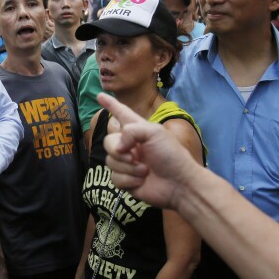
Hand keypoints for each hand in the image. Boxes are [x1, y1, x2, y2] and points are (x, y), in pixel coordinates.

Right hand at [98, 93, 196, 210]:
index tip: (100, 95)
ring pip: (110, 161)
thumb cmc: (171, 155)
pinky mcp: (126, 180)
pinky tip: (141, 181)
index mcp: (138, 130)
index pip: (121, 113)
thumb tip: (119, 148)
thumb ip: (131, 131)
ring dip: (128, 168)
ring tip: (145, 171)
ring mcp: (127, 163)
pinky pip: (114, 178)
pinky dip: (128, 180)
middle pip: (108, 142)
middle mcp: (130, 145)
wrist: (179, 184)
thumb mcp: (154, 133)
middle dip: (118, 151)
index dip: (111, 105)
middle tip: (135, 156)